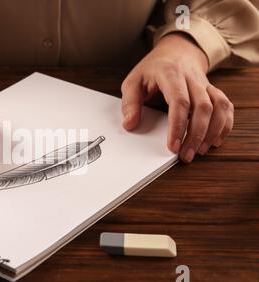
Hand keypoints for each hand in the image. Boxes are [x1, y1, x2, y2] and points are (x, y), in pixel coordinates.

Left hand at [121, 33, 233, 162]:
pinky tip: (215, 140)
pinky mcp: (213, 90)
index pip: (179, 101)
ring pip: (219, 106)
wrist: (176, 50)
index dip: (178, 126)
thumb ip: (130, 103)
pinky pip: (226, 106)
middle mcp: (192, 78)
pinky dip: (225, 124)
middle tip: (185, 155)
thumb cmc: (153, 69)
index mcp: (170, 74)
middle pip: (202, 107)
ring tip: (199, 151)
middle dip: (196, 134)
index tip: (173, 146)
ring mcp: (205, 84)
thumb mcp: (133, 81)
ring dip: (213, 131)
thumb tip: (129, 125)